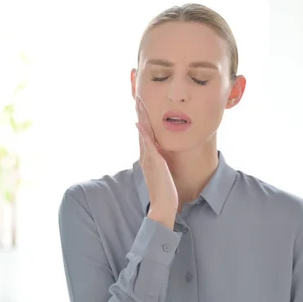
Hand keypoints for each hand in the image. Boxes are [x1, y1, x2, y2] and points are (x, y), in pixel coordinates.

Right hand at [135, 95, 177, 228]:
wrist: (163, 205)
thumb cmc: (165, 190)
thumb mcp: (163, 171)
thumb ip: (160, 160)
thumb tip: (160, 152)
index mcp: (148, 156)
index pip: (145, 132)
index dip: (143, 118)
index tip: (142, 105)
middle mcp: (146, 155)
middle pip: (141, 129)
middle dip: (140, 112)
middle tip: (138, 96)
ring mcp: (148, 158)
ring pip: (143, 133)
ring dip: (141, 117)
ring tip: (138, 102)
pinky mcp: (154, 162)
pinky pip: (148, 145)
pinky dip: (144, 134)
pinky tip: (141, 124)